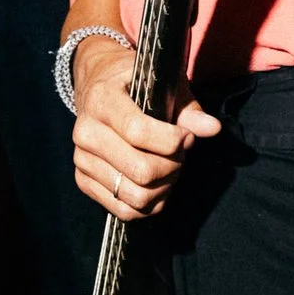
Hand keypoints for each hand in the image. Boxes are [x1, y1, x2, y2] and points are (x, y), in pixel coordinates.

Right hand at [70, 38, 221, 218]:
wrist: (97, 90)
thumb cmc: (136, 86)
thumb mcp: (163, 85)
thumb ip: (187, 108)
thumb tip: (212, 128)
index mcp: (102, 99)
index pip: (138, 132)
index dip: (172, 141)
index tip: (186, 136)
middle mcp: (85, 131)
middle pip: (140, 170)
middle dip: (172, 166)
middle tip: (180, 154)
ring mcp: (81, 159)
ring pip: (135, 196)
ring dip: (163, 187)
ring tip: (169, 168)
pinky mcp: (83, 180)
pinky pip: (123, 210)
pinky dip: (149, 204)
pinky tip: (157, 185)